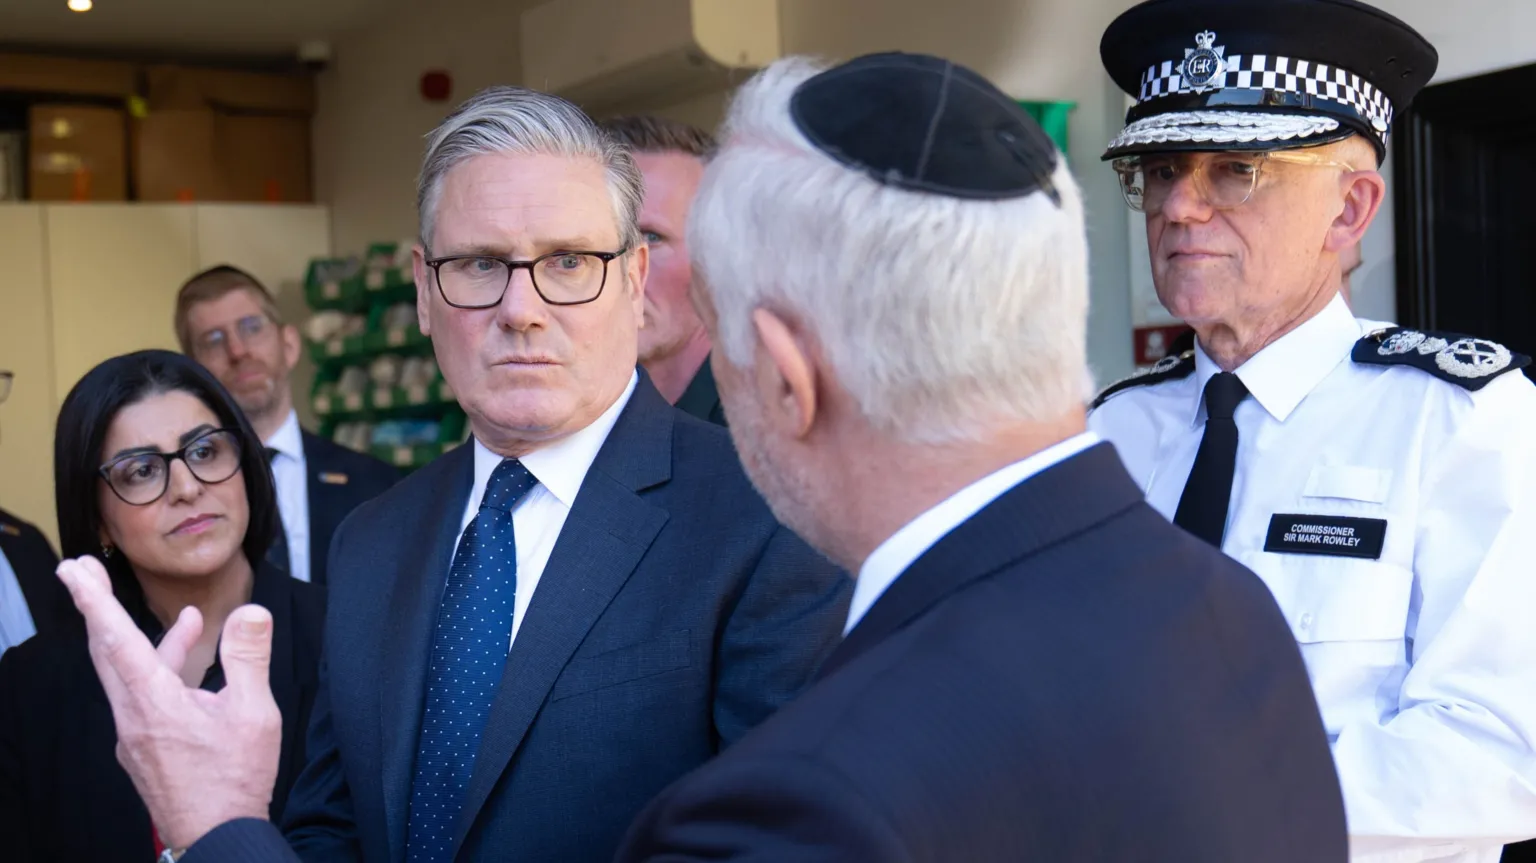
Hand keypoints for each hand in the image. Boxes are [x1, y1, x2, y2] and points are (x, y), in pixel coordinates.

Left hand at [56, 556, 281, 850]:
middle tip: (83, 571)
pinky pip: (142, 699)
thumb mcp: (254, 713)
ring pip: (127, 676)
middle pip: (106, 650)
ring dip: (145, 641)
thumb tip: (251, 612)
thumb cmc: (234, 780)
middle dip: (96, 607)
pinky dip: (161, 674)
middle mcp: (133, 716)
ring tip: (188, 621)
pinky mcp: (144, 750)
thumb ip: (248, 658)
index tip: (73, 570)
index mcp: (154, 702)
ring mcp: (135, 736)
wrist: (217, 837)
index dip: (94, 599)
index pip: (116, 638)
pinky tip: (193, 675)